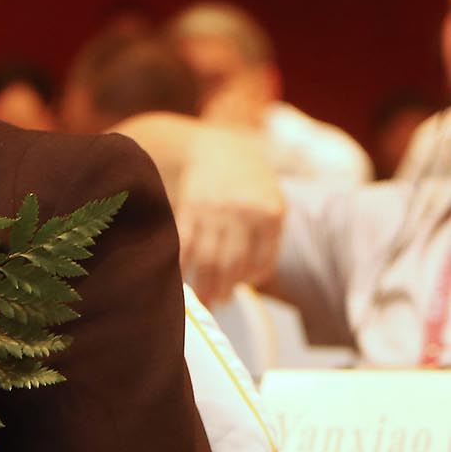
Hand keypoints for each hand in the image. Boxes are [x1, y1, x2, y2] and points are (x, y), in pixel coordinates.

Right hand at [173, 126, 283, 303]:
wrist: (216, 147)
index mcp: (271, 213)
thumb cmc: (249, 179)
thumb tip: (254, 277)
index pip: (263, 259)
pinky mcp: (190, 207)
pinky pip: (186, 244)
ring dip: (204, 284)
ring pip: (208, 259)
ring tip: (204, 299)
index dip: (251, 278)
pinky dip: (182, 264)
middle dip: (225, 289)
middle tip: (219, 303)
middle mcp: (244, 213)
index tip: (241, 288)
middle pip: (233, 263)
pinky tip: (181, 276)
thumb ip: (268, 235)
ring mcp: (215, 210)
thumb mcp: (271, 199)